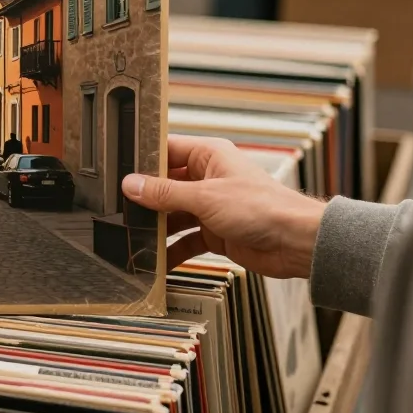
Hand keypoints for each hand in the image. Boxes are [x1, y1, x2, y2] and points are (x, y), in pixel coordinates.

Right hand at [123, 135, 325, 277]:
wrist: (295, 243)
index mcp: (208, 156)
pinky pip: (184, 240)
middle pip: (165, 186)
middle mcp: (207, 179)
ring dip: (155, 228)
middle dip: (144, 200)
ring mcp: (210, 206)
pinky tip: (155, 260)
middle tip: (116, 210)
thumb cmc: (263, 208)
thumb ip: (165, 193)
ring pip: (172, 215)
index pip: (166, 151)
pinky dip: (171, 250)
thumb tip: (131, 184)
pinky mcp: (214, 232)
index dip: (142, 161)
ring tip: (130, 238)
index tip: (117, 171)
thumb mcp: (205, 197)